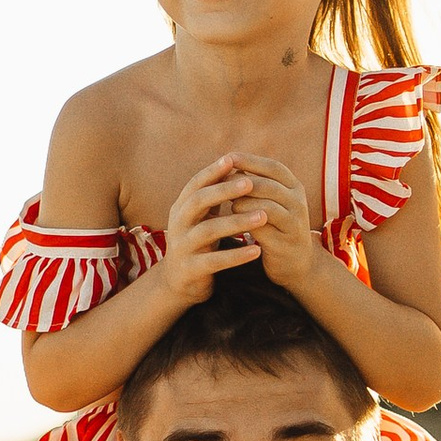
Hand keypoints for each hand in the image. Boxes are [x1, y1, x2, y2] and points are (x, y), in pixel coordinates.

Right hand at [161, 156, 273, 305]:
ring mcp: (182, 247)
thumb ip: (214, 195)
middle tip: (250, 183)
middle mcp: (178, 224)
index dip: (212, 171)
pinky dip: (236, 256)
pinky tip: (257, 251)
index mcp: (181, 208)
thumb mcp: (202, 217)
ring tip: (262, 216)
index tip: (233, 159)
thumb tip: (236, 164)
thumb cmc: (197, 242)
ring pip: (207, 231)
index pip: (195, 184)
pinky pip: (214, 261)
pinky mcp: (190, 269)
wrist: (178, 282)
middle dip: (224, 191)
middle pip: (198, 202)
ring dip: (236, 222)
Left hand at [209, 153, 319, 296]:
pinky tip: (228, 225)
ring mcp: (294, 224)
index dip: (251, 161)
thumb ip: (256, 184)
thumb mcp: (272, 201)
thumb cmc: (276, 226)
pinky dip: (242, 225)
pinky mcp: (284, 243)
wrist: (296, 263)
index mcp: (295, 187)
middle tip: (218, 184)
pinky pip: (260, 230)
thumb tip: (229, 163)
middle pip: (267, 186)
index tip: (228, 156)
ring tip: (226, 206)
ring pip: (264, 207)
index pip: (273, 167)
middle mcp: (298, 203)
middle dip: (241, 184)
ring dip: (241, 204)